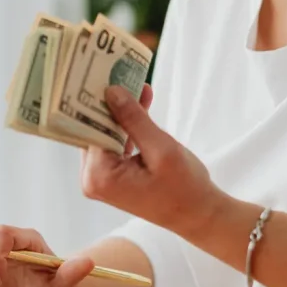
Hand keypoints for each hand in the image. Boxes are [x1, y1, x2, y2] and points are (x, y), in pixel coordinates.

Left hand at [79, 84, 221, 240]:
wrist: (198, 215)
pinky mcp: (113, 175)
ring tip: (139, 86)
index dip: (96, 100)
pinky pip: (115, 143)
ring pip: (106, 134)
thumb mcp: (162, 149)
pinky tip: (142, 104)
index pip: (88, 128)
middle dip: (111, 103)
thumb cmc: (185, 188)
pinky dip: (128, 126)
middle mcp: (93, 179)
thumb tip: (112, 92)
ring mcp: (101, 178)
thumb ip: (135, 120)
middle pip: (94, 130)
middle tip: (121, 72)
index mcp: (99, 176)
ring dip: (122, 112)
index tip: (102, 73)